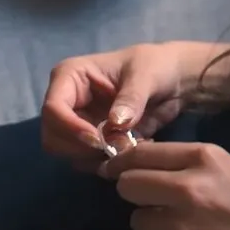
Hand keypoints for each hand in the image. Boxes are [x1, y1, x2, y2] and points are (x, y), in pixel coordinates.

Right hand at [40, 43, 189, 172]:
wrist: (176, 80)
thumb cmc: (156, 65)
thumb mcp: (146, 75)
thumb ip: (131, 98)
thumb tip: (114, 124)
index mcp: (71, 76)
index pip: (53, 108)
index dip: (70, 128)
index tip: (99, 140)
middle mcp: (67, 102)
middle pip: (53, 136)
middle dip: (81, 149)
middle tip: (116, 150)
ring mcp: (78, 123)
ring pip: (67, 153)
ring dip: (95, 159)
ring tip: (129, 148)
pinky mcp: (92, 141)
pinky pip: (87, 161)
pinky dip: (106, 163)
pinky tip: (132, 152)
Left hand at [100, 142, 229, 229]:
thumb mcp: (224, 168)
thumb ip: (184, 164)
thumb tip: (135, 162)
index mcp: (203, 158)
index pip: (141, 153)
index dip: (120, 161)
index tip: (113, 168)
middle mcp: (188, 188)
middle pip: (129, 186)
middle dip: (136, 193)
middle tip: (154, 200)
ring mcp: (183, 226)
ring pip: (137, 221)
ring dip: (151, 225)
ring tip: (179, 227)